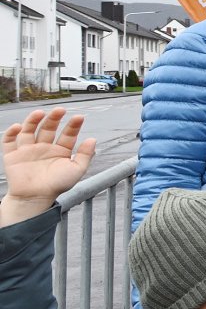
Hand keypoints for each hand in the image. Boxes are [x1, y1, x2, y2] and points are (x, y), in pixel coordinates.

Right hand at [0, 109, 94, 225]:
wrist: (35, 198)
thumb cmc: (57, 185)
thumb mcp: (76, 170)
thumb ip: (85, 155)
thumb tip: (93, 139)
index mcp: (61, 150)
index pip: (68, 134)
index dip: (73, 125)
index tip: (79, 117)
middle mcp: (44, 147)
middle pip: (48, 128)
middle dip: (54, 118)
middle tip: (60, 110)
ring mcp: (28, 150)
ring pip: (29, 130)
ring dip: (33, 120)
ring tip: (40, 113)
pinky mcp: (13, 155)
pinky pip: (9, 142)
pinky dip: (11, 133)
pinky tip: (18, 127)